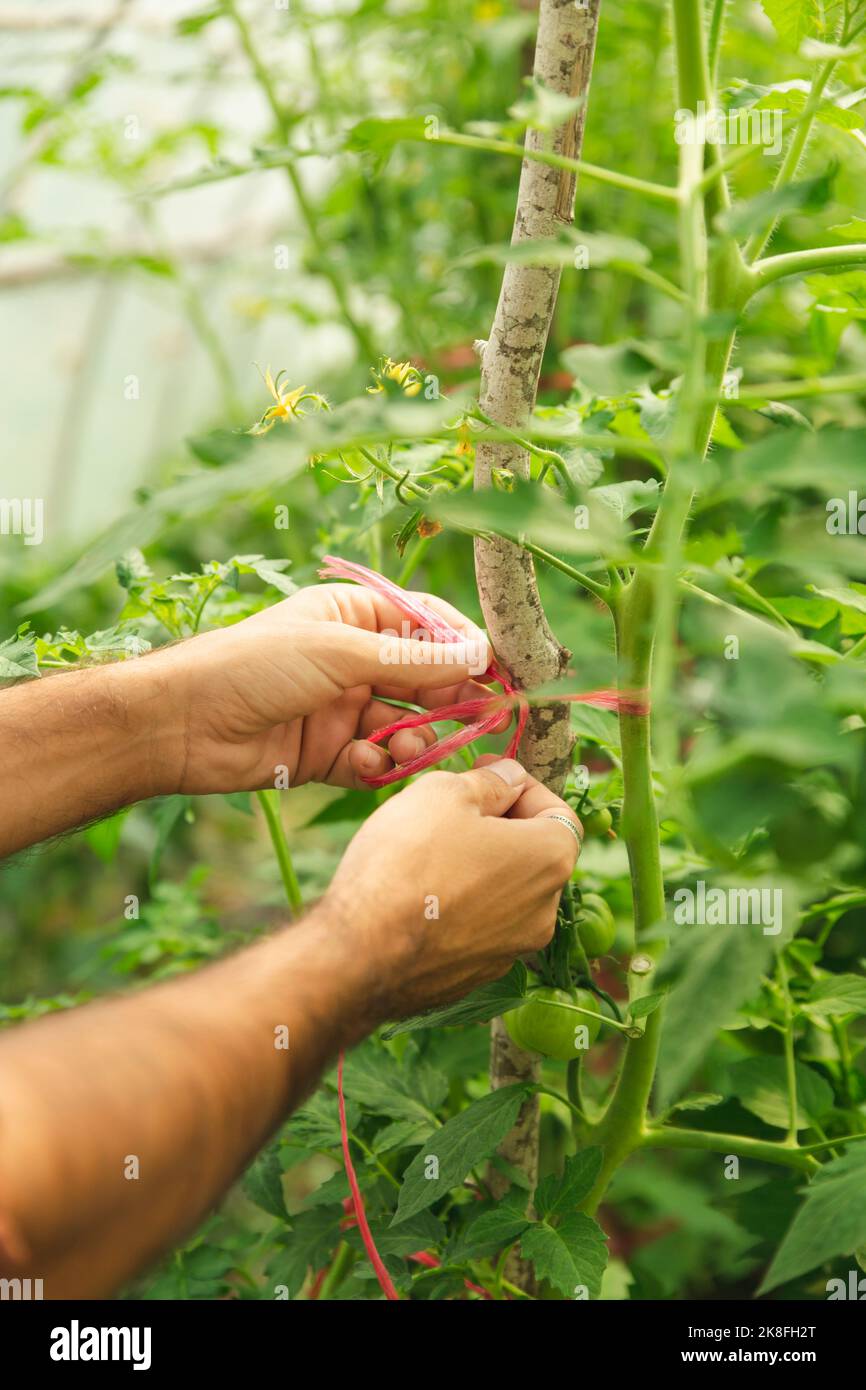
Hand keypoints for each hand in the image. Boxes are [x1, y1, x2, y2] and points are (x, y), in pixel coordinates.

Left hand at [146, 582, 505, 794]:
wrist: (182, 724)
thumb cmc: (254, 665)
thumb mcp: (339, 653)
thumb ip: (412, 661)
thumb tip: (480, 655)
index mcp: (353, 617)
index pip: (427, 626)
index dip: (465, 647)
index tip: (501, 671)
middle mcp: (352, 661)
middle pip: (424, 680)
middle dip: (449, 700)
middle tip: (480, 719)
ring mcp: (341, 709)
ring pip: (404, 724)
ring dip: (412, 737)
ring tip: (405, 746)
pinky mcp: (327, 755)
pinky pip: (374, 761)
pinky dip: (377, 765)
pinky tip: (366, 765)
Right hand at [320, 757, 580, 1021]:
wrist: (358, 955)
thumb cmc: (406, 863)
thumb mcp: (444, 793)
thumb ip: (489, 782)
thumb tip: (508, 779)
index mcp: (550, 861)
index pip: (558, 812)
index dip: (522, 786)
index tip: (486, 774)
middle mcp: (543, 913)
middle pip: (531, 855)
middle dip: (499, 826)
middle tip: (452, 810)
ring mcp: (510, 952)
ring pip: (503, 895)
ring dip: (477, 868)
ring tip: (428, 852)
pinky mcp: (474, 978)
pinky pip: (475, 929)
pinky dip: (458, 907)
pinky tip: (418, 896)